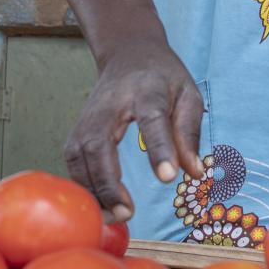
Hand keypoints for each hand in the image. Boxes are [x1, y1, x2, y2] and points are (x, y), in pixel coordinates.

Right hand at [64, 45, 204, 221]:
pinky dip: (83, 186)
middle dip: (109, 182)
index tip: (167, 178)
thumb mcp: (188, 94)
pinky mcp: (78, 128)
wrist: (127, 52)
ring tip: (115, 216)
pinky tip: (100, 205)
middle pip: (100, 144)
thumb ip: (190, 132)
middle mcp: (110, 104)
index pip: (152, 119)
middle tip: (128, 212)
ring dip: (94, 190)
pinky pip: (73, 162)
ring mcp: (88, 116)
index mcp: (147, 90)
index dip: (159, 148)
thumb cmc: (163, 77)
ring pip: (80, 156)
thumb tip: (195, 173)